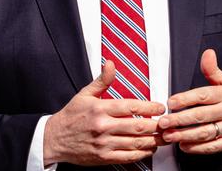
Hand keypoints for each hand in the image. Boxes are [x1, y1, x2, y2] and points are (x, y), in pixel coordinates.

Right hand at [43, 60, 167, 165]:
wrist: (54, 139)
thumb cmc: (71, 116)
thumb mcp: (84, 94)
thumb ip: (102, 80)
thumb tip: (111, 64)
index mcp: (100, 109)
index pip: (131, 106)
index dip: (149, 107)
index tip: (160, 107)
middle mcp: (103, 126)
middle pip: (137, 126)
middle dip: (156, 125)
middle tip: (167, 123)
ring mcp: (104, 143)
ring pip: (135, 143)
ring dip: (153, 140)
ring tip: (163, 136)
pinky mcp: (103, 157)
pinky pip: (128, 157)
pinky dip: (142, 154)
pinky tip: (148, 149)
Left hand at [158, 49, 221, 153]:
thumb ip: (213, 70)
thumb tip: (207, 53)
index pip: (203, 95)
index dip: (185, 99)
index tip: (171, 102)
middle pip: (201, 115)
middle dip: (180, 119)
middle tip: (164, 122)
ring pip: (205, 132)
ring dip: (185, 135)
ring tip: (169, 135)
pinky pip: (213, 147)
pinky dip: (197, 148)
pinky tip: (184, 145)